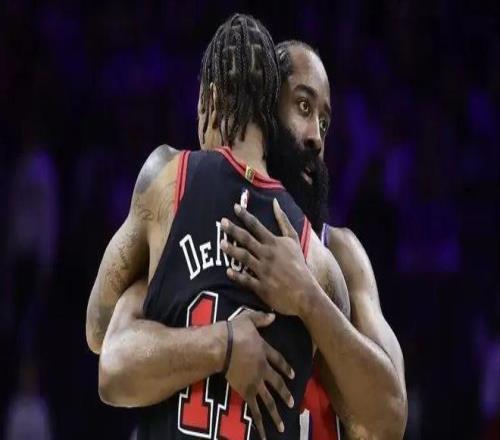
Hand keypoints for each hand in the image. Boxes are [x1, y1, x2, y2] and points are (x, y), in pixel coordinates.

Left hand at [221, 199, 316, 315]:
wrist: (306, 293)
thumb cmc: (299, 265)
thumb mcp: (294, 241)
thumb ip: (284, 221)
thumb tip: (275, 203)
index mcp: (275, 243)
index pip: (256, 226)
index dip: (245, 215)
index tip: (235, 207)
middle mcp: (268, 255)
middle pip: (247, 239)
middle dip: (233, 229)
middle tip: (222, 222)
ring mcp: (264, 271)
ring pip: (244, 257)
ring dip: (231, 250)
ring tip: (221, 243)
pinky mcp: (261, 287)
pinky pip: (245, 280)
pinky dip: (236, 276)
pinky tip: (228, 271)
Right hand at [226, 309, 294, 438]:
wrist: (222, 347)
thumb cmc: (234, 331)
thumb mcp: (248, 319)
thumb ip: (261, 318)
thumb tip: (273, 315)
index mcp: (265, 351)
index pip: (279, 361)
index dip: (286, 368)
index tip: (293, 375)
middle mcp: (264, 369)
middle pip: (278, 383)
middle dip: (285, 394)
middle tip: (293, 404)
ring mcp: (256, 381)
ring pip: (269, 400)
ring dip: (276, 413)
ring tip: (282, 426)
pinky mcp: (245, 391)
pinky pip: (254, 408)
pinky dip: (259, 421)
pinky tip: (263, 433)